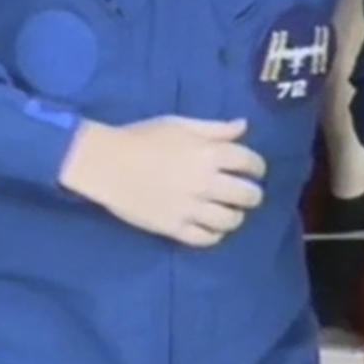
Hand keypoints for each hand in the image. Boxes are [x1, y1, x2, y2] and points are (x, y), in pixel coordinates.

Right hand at [57, 117, 266, 247]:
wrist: (105, 163)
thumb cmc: (142, 138)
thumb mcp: (179, 124)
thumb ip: (214, 128)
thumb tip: (243, 126)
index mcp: (209, 153)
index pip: (251, 163)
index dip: (257, 167)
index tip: (253, 170)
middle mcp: (206, 182)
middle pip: (248, 196)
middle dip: (252, 194)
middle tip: (245, 193)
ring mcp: (191, 208)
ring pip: (231, 221)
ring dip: (235, 216)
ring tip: (229, 211)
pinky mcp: (175, 228)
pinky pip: (206, 239)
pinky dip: (215, 235)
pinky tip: (211, 227)